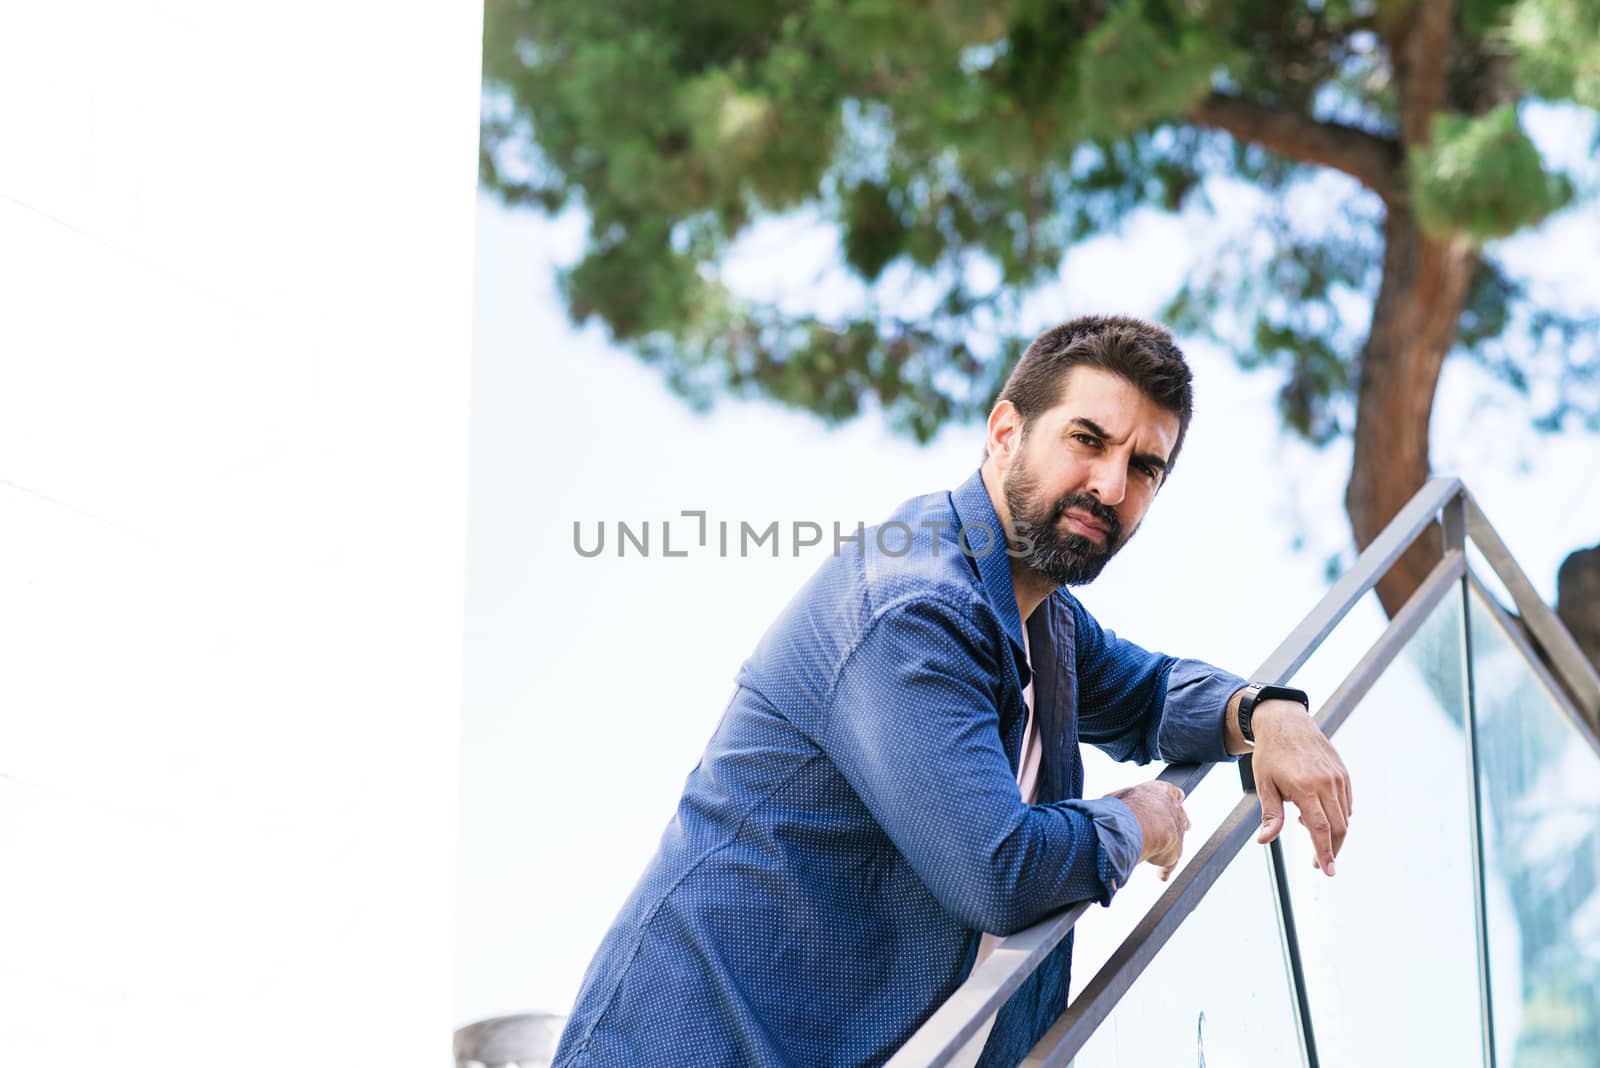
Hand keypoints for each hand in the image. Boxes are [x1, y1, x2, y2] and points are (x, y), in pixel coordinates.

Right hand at [1108, 780, 1190, 880]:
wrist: (1136, 824)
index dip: (1172, 798)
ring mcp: (1177, 830)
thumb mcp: (1119, 797)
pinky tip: (1161, 876)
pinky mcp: (1176, 850)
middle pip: (1180, 815)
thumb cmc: (1125, 807)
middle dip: (1180, 820)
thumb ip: (1120, 802)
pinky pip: (1170, 862)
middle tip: (1182, 825)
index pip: (1172, 793)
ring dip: (1173, 844)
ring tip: (1168, 851)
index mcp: (1161, 791)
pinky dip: (1164, 869)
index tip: (1175, 800)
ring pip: (1178, 837)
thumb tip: (1106, 804)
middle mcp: (1173, 809)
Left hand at [1251, 699, 1352, 875]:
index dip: (1325, 853)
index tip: (1328, 871)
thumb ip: (1271, 815)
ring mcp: (1338, 777)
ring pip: (1344, 817)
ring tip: (1305, 825)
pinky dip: (1337, 815)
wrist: (1285, 722)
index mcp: (1305, 788)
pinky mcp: (1344, 773)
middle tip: (1319, 863)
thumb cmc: (1271, 755)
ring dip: (1332, 832)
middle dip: (1332, 850)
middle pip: (1338, 828)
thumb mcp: (1265, 785)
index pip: (1320, 829)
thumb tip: (1264, 841)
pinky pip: (1346, 803)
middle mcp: (1326, 783)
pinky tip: (1316, 811)